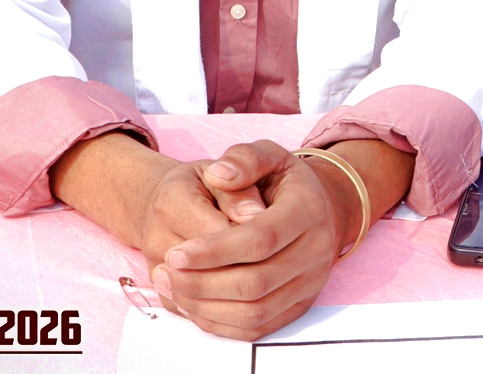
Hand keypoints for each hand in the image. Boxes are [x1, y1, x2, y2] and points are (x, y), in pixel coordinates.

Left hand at [147, 141, 349, 340]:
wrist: (319, 209)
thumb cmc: (283, 182)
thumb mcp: (267, 155)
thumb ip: (242, 159)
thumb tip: (219, 175)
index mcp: (309, 209)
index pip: (260, 239)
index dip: (214, 251)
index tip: (175, 254)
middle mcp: (318, 250)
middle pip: (255, 282)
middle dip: (202, 283)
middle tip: (163, 272)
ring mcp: (311, 283)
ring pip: (255, 311)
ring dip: (206, 306)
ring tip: (171, 287)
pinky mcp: (299, 306)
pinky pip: (257, 328)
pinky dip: (219, 322)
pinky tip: (192, 303)